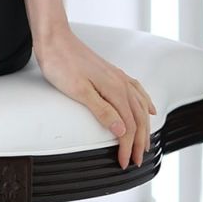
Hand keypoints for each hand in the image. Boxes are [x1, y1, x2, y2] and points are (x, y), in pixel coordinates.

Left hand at [33, 26, 155, 168]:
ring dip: (144, 127)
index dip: (126, 147)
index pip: (128, 126)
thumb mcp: (79, 91)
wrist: (54, 38)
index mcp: (115, 90)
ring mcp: (118, 77)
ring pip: (140, 106)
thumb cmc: (61, 63)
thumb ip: (102, 111)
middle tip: (135, 161)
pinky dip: (145, 104)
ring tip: (143, 143)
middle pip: (138, 118)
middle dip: (139, 142)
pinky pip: (137, 91)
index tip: (123, 162)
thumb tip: (122, 131)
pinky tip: (149, 109)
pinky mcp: (111, 73)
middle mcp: (121, 83)